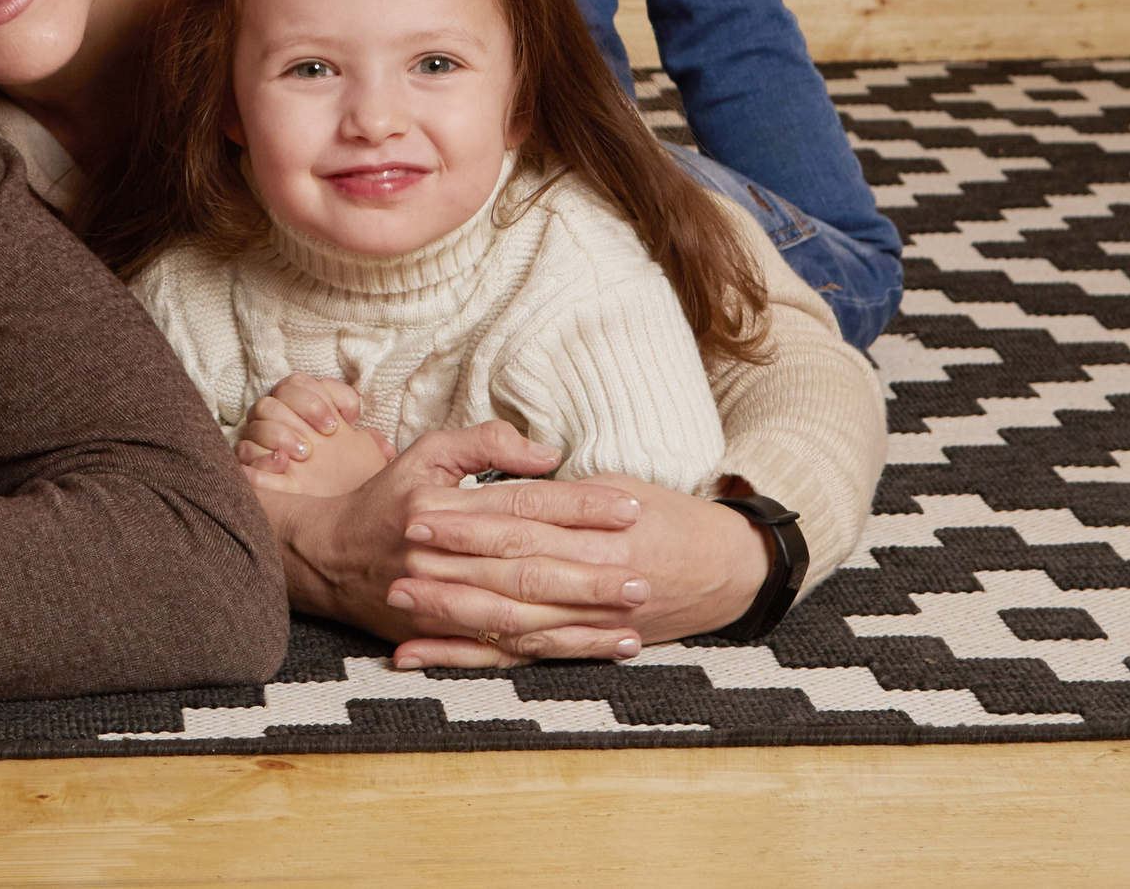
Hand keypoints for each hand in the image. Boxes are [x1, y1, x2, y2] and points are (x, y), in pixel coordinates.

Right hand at [236, 375, 396, 495]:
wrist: (336, 523)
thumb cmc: (349, 485)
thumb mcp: (366, 461)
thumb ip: (372, 444)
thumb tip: (386, 448)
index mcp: (306, 412)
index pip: (300, 383)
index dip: (318, 397)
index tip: (339, 424)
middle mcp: (282, 423)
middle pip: (277, 395)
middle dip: (302, 409)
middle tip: (324, 435)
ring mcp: (264, 445)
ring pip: (257, 418)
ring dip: (281, 432)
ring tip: (304, 454)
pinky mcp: (251, 469)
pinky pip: (242, 452)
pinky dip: (261, 457)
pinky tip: (282, 465)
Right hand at [259, 421, 651, 654]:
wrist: (324, 559)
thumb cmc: (384, 500)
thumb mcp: (425, 454)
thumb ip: (484, 442)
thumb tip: (547, 453)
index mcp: (440, 507)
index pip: (522, 505)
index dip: (578, 507)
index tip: (629, 508)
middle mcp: (438, 557)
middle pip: (525, 567)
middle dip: (587, 573)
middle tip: (642, 575)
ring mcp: (437, 602)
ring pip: (519, 616)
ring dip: (578, 621)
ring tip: (631, 619)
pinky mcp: (439, 636)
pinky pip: (504, 648)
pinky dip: (553, 651)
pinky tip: (594, 649)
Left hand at [389, 471, 772, 669]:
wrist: (731, 569)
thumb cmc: (669, 517)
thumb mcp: (622, 481)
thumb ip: (563, 484)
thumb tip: (517, 471)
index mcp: (602, 531)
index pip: (523, 523)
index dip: (469, 520)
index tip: (419, 513)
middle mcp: (597, 579)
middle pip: (511, 574)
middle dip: (452, 568)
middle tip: (398, 560)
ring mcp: (590, 620)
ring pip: (511, 621)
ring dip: (452, 616)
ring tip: (402, 606)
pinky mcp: (582, 645)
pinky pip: (519, 656)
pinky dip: (470, 658)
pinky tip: (425, 657)